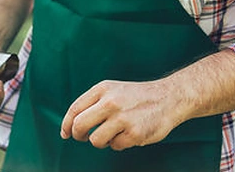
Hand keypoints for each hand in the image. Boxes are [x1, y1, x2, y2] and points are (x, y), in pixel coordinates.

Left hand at [60, 79, 182, 150]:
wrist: (169, 97)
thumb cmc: (137, 97)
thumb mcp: (113, 90)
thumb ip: (93, 103)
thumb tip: (71, 125)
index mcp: (103, 89)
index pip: (75, 109)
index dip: (66, 124)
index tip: (65, 134)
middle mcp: (110, 102)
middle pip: (79, 125)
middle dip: (78, 135)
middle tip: (83, 137)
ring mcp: (122, 118)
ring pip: (96, 140)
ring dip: (102, 141)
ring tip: (114, 133)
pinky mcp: (134, 133)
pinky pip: (115, 146)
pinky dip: (120, 143)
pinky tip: (129, 133)